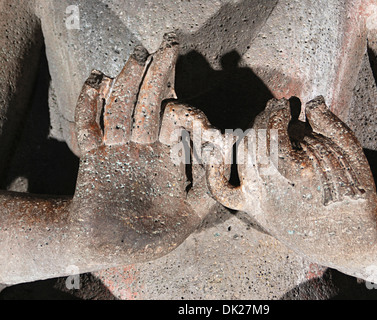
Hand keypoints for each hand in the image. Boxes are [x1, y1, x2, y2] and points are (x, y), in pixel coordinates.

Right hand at [71, 34, 212, 262]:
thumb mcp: (188, 216)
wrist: (109, 249)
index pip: (177, 120)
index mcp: (167, 158)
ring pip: (122, 108)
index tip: (203, 128)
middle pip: (150, 103)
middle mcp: (143, 149)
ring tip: (137, 57)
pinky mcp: (90, 158)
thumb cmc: (150, 238)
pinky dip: (90, 104)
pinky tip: (98, 80)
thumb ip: (207, 190)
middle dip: (159, 76)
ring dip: (129, 83)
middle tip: (169, 45)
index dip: (190, 115)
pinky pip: (88, 126)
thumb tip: (224, 159)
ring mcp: (116, 151)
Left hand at [175, 96, 376, 269]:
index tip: (287, 103)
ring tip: (269, 127)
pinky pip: (222, 190)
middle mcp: (269, 186)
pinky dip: (214, 170)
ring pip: (241, 155)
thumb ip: (329, 124)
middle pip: (255, 138)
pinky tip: (215, 152)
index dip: (278, 111)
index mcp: (294, 172)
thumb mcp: (352, 156)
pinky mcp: (253, 210)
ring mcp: (257, 200)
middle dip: (266, 118)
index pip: (271, 129)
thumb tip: (311, 101)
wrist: (348, 241)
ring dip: (252, 135)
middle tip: (279, 109)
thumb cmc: (355, 195)